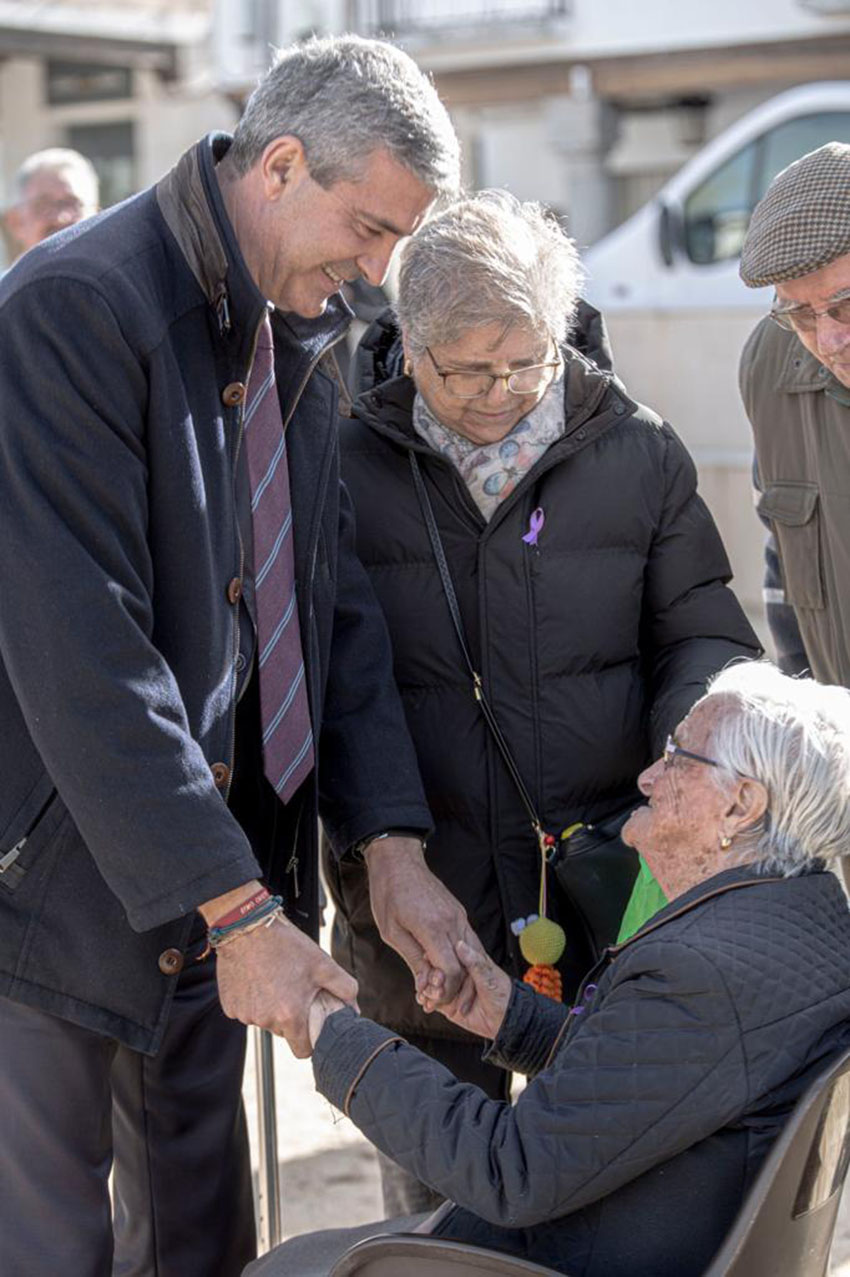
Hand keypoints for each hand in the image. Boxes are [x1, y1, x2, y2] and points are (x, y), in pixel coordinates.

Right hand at [214, 913, 357, 1057]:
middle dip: (290, 1017)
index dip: (309, 1041)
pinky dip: (252, 1001)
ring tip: (274, 980)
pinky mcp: (230, 1007)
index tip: (311, 1026)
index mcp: (290, 1015)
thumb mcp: (322, 963)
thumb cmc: (286, 945)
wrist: (247, 927)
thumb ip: (345, 988)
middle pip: (283, 1032)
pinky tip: (256, 980)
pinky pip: (246, 1011)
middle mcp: (265, 1020)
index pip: (302, 1050)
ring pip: (264, 1021)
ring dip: (270, 1008)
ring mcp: (245, 1015)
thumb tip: (354, 1008)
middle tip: (293, 991)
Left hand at [365, 836, 473, 1003]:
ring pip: (471, 954)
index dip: (443, 991)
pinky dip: (460, 959)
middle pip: (465, 966)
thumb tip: (426, 986)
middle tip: (434, 1000)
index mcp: (433, 928)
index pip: (451, 971)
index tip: (430, 999)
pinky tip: (444, 967)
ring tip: (439, 988)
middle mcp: (453, 922)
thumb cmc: (389, 894)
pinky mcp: (459, 912)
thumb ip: (413, 959)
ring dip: (459, 975)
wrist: (398, 861)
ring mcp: (459, 915)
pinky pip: (467, 941)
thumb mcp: (392, 932)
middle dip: (453, 988)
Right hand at [422, 939, 511, 1040]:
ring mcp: (451, 988)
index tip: (428, 958)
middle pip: (435, 968)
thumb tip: (460, 944)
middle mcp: (457, 973)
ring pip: (432, 984)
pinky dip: (427, 1000)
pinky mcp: (448, 1003)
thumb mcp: (489, 977)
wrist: (505, 1022)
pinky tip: (425, 1002)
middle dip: (429, 974)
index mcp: (468, 961)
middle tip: (430, 981)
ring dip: (426, 988)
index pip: (446, 952)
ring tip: (425, 993)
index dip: (435, 955)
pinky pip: (433, 1000)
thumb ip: (474, 962)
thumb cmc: (503, 996)